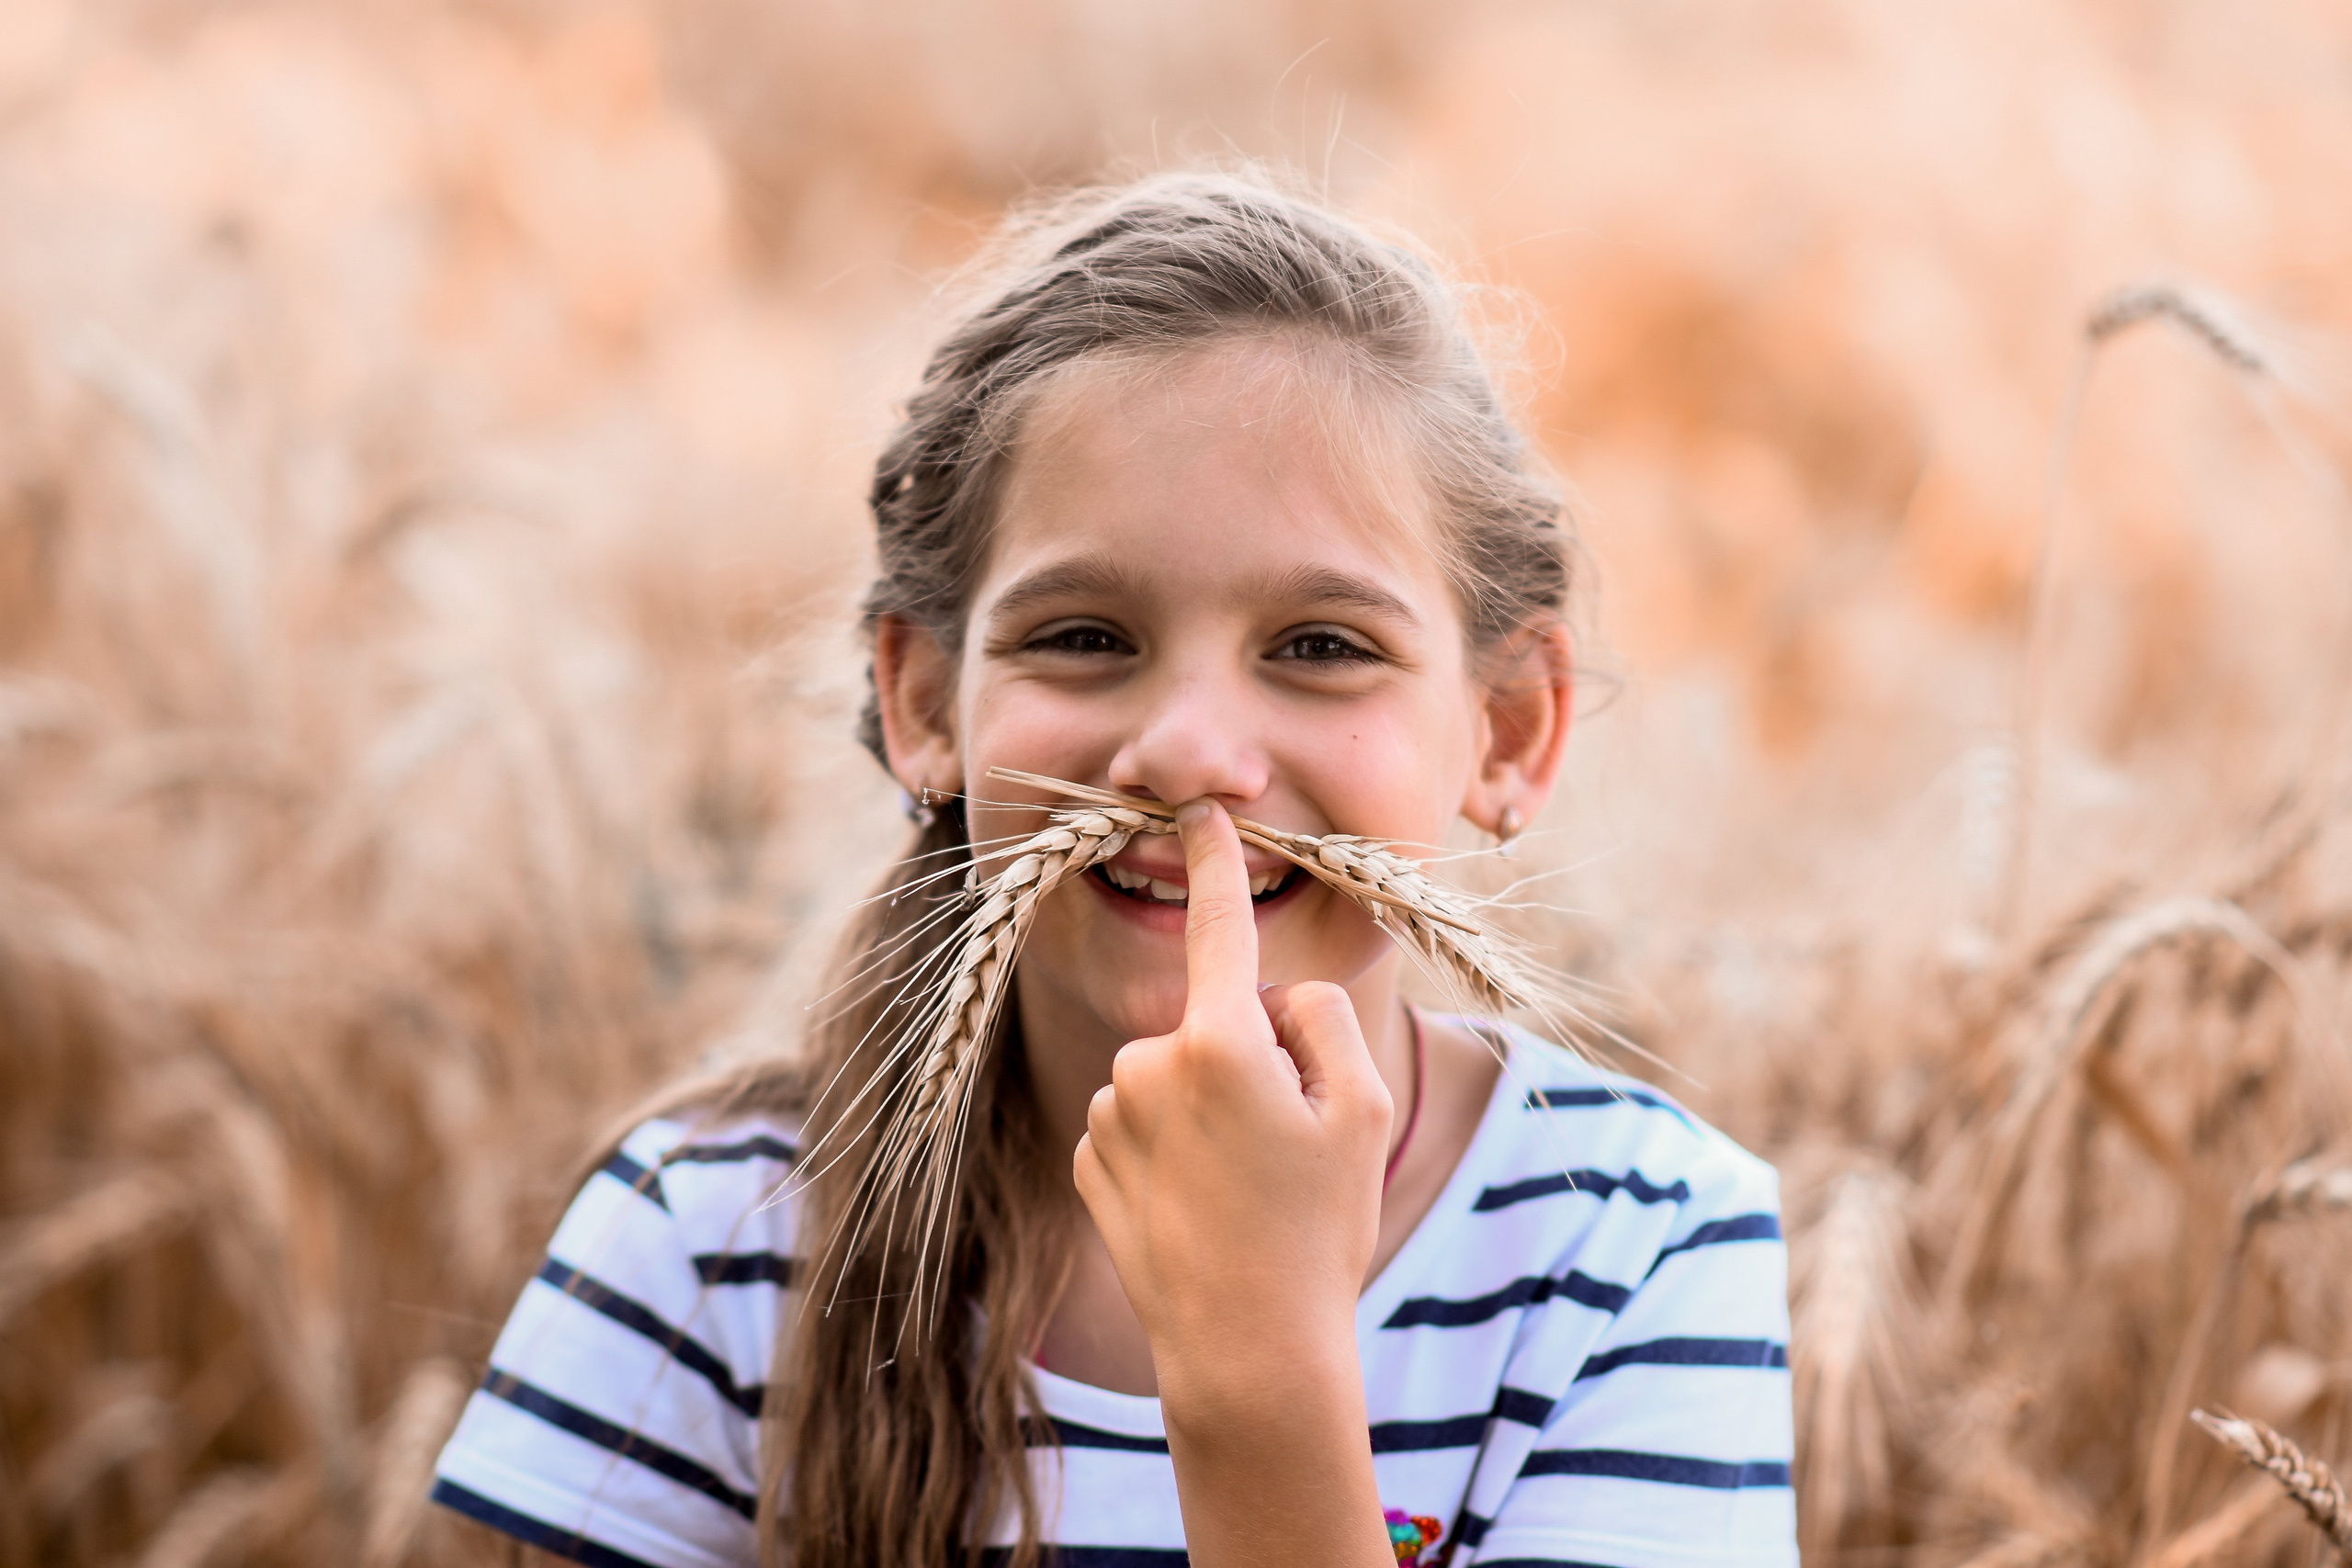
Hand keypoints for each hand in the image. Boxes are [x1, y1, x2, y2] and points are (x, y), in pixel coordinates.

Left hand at [1071, 798, 1394, 1409]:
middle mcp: (1147, 1065)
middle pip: (1216, 1026)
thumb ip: (1323, 1021)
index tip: (1201, 812)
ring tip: (1244, 1194)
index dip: (1215, 864)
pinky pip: (1140, 1125)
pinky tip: (1200, 1210)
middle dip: (1250, 1063)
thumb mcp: (1362, 1112)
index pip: (1218, 927)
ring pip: (1174, 1078)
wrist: (1246, 1350)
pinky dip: (1170, 1152)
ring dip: (1208, 1112)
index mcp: (1220, 1040)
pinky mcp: (1087, 1162)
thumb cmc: (1316, 1230)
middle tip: (1287, 1151)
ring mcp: (1110, 1116)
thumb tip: (1272, 998)